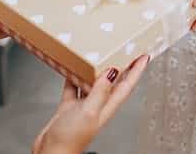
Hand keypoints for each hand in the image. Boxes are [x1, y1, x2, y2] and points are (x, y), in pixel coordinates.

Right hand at [32, 55, 149, 153]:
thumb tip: (112, 72)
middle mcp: (98, 106)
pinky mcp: (69, 108)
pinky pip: (74, 87)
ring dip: (98, 69)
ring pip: (94, 83)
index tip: (143, 56)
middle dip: (122, 67)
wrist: (51, 152)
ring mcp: (84, 106)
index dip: (137, 70)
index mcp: (107, 108)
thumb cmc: (70, 139)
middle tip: (126, 51)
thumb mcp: (89, 111)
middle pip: (114, 82)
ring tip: (101, 53)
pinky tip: (72, 67)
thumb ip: (100, 91)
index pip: (127, 85)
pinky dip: (73, 76)